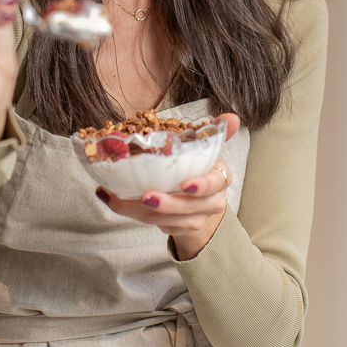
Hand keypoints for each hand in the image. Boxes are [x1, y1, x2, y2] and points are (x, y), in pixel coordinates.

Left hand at [95, 114, 240, 259]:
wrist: (202, 198)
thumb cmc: (200, 166)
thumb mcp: (207, 146)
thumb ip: (216, 131)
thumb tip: (233, 117)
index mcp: (219, 178)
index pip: (214, 184)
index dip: (201, 186)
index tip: (184, 185)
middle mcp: (211, 202)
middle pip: (189, 208)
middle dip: (167, 204)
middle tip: (145, 196)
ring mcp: (196, 219)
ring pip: (169, 221)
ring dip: (141, 211)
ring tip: (117, 198)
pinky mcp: (178, 229)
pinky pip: (156, 226)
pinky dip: (132, 214)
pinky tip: (112, 199)